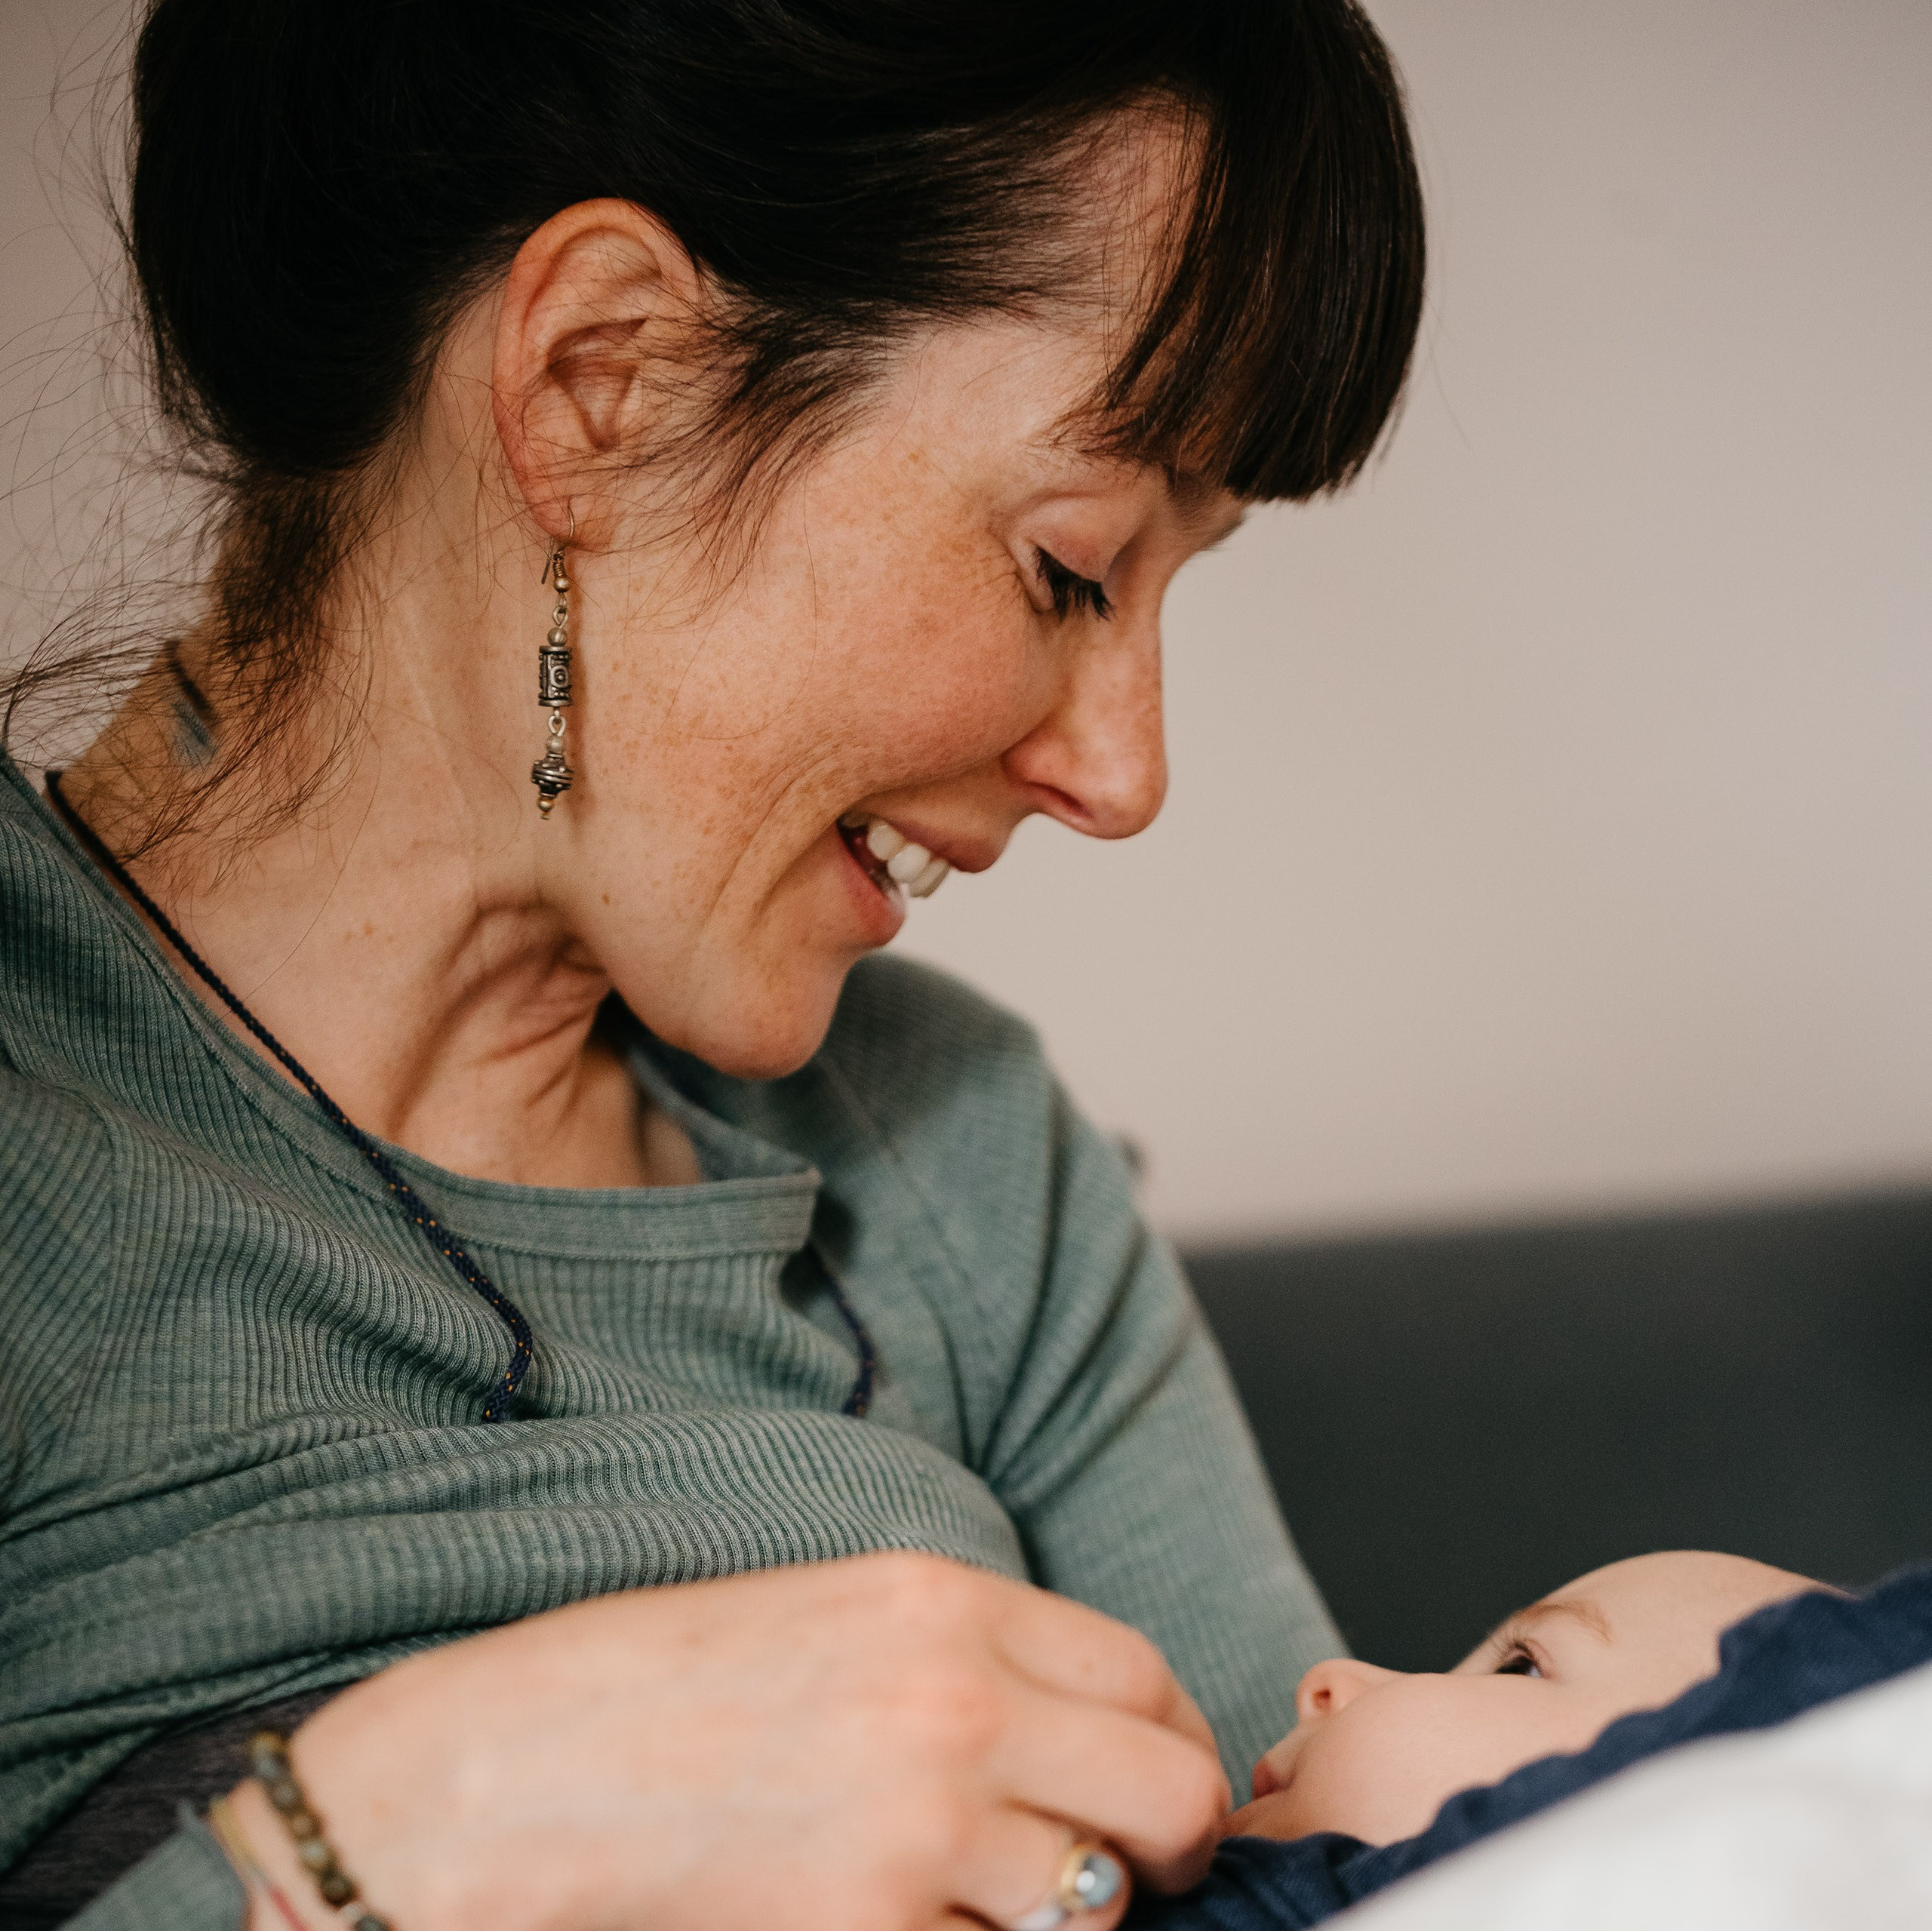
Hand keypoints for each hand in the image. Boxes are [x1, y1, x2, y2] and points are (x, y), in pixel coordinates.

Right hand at [226, 1551, 1229, 1930]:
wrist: (521, 1766)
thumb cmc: (669, 1678)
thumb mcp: (839, 1608)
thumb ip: (972, 1655)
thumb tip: (1083, 1731)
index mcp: (946, 1601)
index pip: (1145, 1674)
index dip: (1176, 1741)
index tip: (1163, 1787)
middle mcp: (958, 1704)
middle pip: (1169, 1790)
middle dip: (1174, 1846)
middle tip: (1139, 1874)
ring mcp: (922, 1825)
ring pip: (1094, 1903)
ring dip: (1068, 1916)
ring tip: (991, 1902)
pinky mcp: (873, 1929)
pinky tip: (912, 1924)